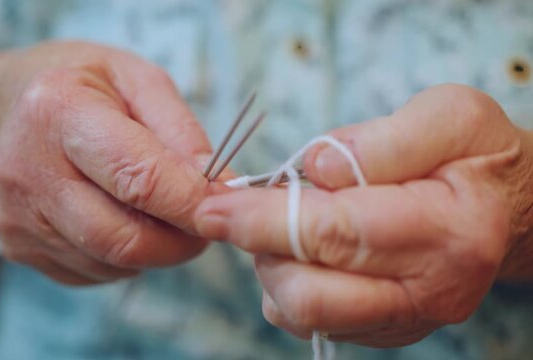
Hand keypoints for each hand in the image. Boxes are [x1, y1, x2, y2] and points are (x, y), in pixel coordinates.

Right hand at [0, 42, 219, 284]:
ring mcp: (17, 216)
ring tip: (159, 212)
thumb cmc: (84, 88)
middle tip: (203, 221)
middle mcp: (27, 170)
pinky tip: (121, 219)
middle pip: (122, 238)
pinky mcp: (19, 246)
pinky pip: (92, 272)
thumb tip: (219, 188)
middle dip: (180, 240)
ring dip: (154, 249)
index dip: (191, 203)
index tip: (226, 207)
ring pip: (111, 262)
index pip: (138, 178)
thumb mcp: (138, 81)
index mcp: (58, 112)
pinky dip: (124, 258)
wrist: (12, 108)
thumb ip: (181, 132)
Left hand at [195, 84, 532, 346]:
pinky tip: (299, 247)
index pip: (335, 233)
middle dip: (255, 246)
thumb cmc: (475, 155)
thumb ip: (384, 139)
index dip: (263, 219)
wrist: (504, 209)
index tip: (213, 205)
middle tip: (237, 209)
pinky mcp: (384, 330)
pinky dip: (287, 283)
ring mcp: (405, 319)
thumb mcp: (450, 116)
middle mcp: (429, 292)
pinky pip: (312, 321)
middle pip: (311, 291)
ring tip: (283, 220)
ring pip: (304, 315)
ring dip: (271, 264)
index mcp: (448, 233)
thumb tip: (316, 169)